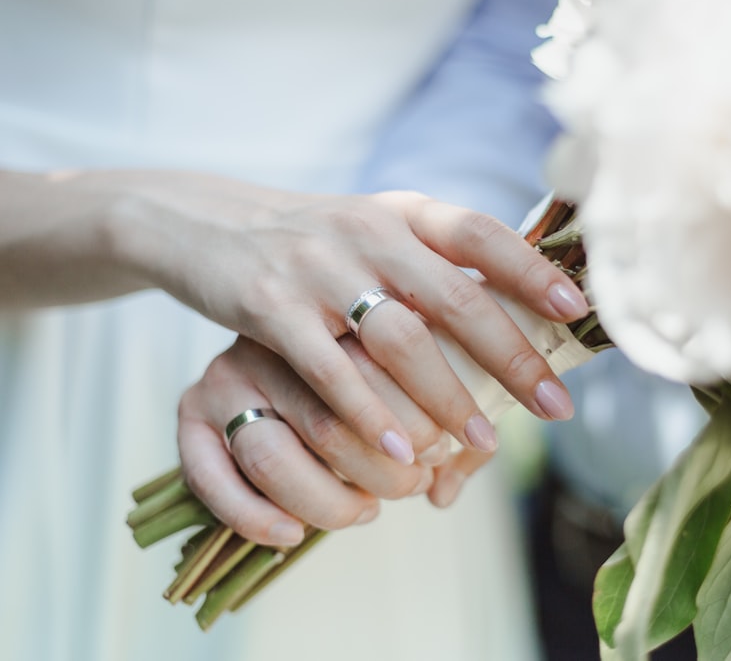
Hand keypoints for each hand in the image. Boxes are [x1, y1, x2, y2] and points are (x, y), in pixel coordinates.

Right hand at [127, 178, 586, 463]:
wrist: (209, 223)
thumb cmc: (316, 243)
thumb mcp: (376, 228)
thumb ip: (435, 258)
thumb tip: (523, 297)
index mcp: (401, 212)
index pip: (479, 233)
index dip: (531, 270)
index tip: (577, 310)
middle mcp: (366, 231)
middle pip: (453, 296)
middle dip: (511, 356)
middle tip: (556, 406)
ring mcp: (316, 267)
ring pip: (398, 338)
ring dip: (447, 396)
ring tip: (484, 441)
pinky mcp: (269, 305)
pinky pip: (330, 369)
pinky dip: (369, 414)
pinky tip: (400, 451)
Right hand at [178, 335, 451, 545]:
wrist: (256, 290)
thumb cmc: (359, 356)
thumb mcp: (406, 358)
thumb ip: (441, 415)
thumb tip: (447, 489)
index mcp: (325, 313)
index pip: (378, 371)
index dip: (421, 421)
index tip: (445, 451)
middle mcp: (273, 342)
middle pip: (330, 424)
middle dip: (384, 472)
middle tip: (414, 483)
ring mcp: (226, 376)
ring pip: (272, 457)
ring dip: (327, 503)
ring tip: (366, 509)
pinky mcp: (189, 410)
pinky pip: (210, 477)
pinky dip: (253, 517)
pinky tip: (293, 535)